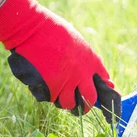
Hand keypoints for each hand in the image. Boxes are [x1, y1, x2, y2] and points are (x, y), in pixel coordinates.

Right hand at [0, 0, 120, 122]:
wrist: (33, 29)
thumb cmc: (53, 32)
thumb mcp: (78, 43)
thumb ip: (88, 61)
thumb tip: (100, 77)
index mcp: (91, 62)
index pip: (104, 83)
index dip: (102, 92)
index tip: (97, 95)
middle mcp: (81, 74)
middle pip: (89, 100)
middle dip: (85, 106)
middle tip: (79, 107)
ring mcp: (66, 82)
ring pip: (68, 103)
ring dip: (63, 101)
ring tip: (57, 92)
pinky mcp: (50, 88)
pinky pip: (50, 99)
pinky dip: (46, 94)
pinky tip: (42, 82)